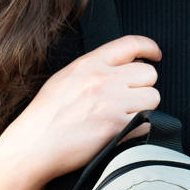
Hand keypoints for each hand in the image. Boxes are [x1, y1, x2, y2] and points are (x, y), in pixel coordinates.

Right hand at [0, 34, 161, 187]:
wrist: (33, 145)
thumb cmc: (45, 115)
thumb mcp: (65, 78)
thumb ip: (93, 69)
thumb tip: (122, 67)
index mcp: (89, 64)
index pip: (131, 44)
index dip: (150, 47)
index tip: (156, 56)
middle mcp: (103, 80)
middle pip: (149, 74)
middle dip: (143, 86)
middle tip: (128, 100)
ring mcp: (111, 104)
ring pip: (154, 98)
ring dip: (145, 108)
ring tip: (123, 117)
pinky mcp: (117, 129)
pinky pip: (148, 123)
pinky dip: (140, 129)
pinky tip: (122, 132)